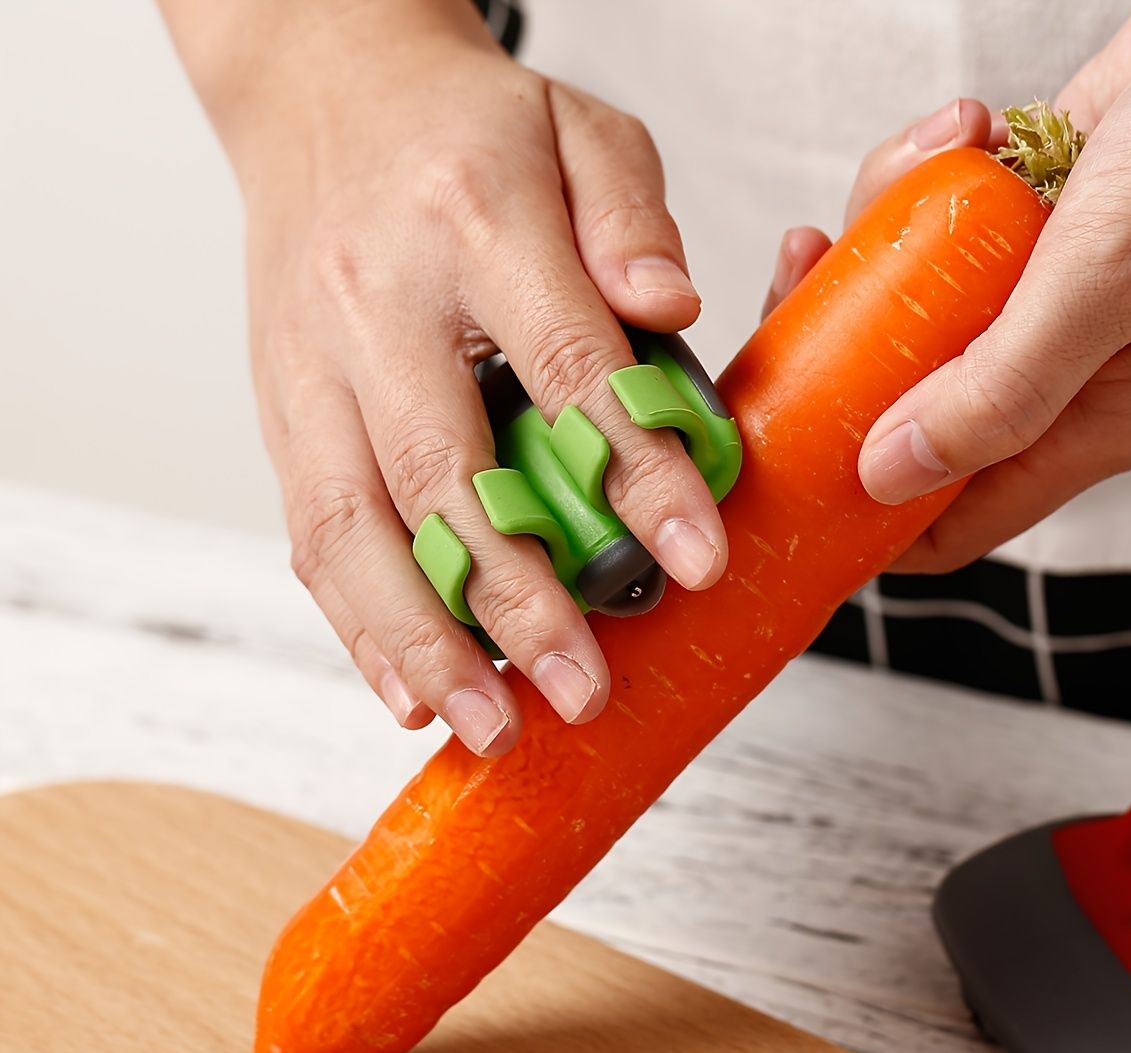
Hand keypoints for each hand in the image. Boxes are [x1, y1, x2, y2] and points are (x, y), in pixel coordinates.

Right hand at [161, 0, 725, 753]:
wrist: (319, 94)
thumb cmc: (462, 126)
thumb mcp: (576, 127)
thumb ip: (630, 214)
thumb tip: (672, 310)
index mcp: (471, 223)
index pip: (568, 367)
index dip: (633, 472)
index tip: (693, 558)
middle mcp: (377, 304)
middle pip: (444, 475)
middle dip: (518, 600)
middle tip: (582, 692)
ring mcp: (311, 365)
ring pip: (355, 527)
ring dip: (421, 641)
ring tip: (488, 724)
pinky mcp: (280, 409)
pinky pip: (309, 530)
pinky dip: (356, 621)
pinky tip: (404, 686)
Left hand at [766, 1, 1130, 572]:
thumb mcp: (1104, 278)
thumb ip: (999, 391)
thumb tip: (886, 479)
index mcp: (1092, 421)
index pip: (952, 520)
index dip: (860, 516)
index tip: (781, 480)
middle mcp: (1058, 372)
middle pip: (902, 407)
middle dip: (839, 351)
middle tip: (803, 286)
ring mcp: (1037, 300)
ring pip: (908, 307)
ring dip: (885, 234)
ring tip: (919, 169)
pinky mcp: (1023, 227)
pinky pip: (933, 227)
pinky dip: (926, 176)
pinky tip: (973, 130)